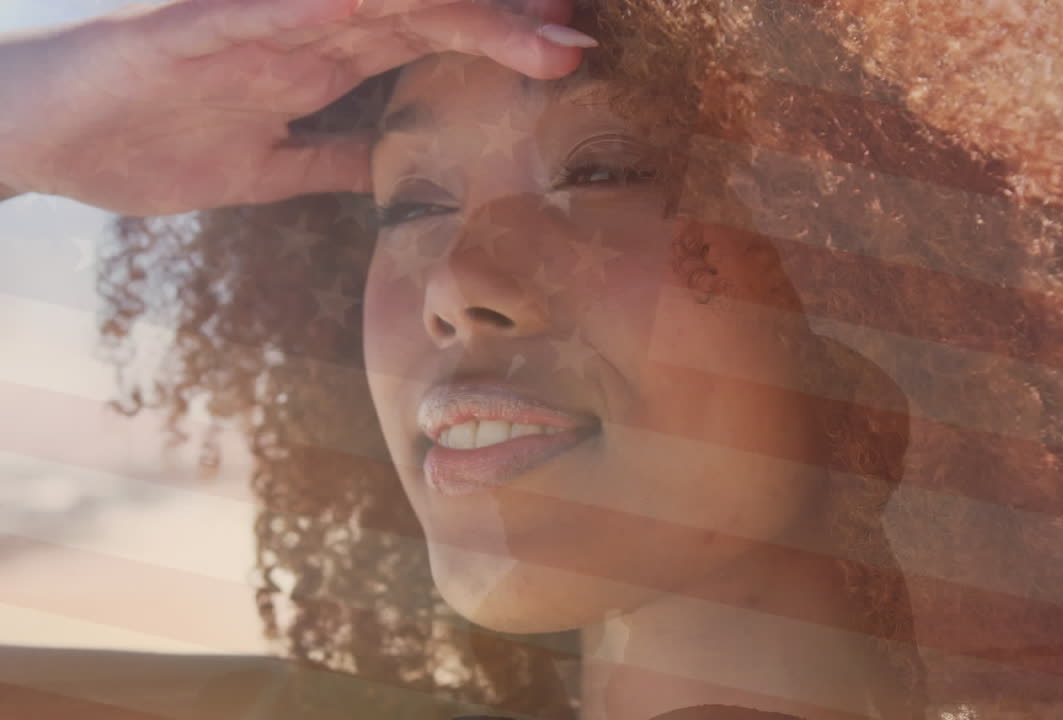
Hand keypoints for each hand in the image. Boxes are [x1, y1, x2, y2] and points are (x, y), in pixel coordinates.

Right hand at [0, 0, 591, 214]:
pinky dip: (331, 8)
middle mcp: (298, 29)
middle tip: (580, 38)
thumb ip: (324, 160)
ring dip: (450, 9)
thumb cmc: (142, 140)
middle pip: (419, 13)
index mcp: (316, 61)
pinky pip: (273, 11)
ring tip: (531, 24)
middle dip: (503, 25)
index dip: (498, 45)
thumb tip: (382, 171)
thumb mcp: (259, 168)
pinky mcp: (194, 29)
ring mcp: (251, 22)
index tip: (570, 62)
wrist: (34, 132)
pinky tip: (386, 10)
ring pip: (367, 0)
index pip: (425, 39)